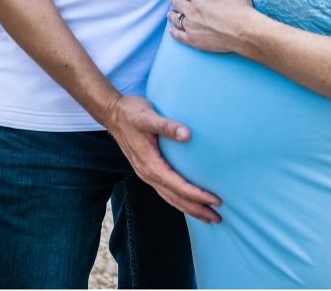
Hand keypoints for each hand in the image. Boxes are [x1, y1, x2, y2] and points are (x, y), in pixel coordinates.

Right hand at [104, 94, 220, 222]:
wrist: (113, 114)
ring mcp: (147, 173)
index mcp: (150, 164)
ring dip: (189, 208)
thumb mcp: (148, 117)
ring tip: (207, 217)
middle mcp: (148, 173)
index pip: (178, 186)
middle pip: (176, 198)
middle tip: (218, 218)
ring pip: (170, 198)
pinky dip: (179, 200)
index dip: (197, 195)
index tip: (215, 200)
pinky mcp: (148, 169)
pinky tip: (188, 202)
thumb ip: (167, 126)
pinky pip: (165, 191)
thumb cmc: (132, 113)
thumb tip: (187, 134)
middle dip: (197, 209)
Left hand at [169, 0, 254, 54]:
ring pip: (175, 18)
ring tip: (172, 14)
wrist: (243, 30)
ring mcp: (191, 26)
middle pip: (176, 3)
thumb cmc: (238, 6)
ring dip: (172, 14)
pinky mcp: (193, 40)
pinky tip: (173, 30)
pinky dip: (174, 31)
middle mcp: (191, 10)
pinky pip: (178, 36)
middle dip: (176, 0)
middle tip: (176, 1)